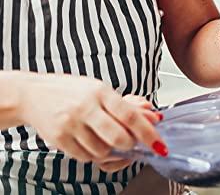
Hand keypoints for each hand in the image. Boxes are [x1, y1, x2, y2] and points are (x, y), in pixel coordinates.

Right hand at [20, 73, 167, 162]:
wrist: (33, 94)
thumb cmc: (71, 91)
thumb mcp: (100, 90)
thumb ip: (128, 104)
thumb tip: (154, 116)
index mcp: (100, 92)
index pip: (130, 115)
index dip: (147, 132)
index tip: (159, 144)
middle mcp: (86, 107)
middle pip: (118, 136)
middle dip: (131, 145)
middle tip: (134, 144)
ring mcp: (71, 124)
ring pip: (102, 150)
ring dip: (110, 150)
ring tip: (106, 138)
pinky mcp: (60, 139)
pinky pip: (85, 157)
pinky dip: (93, 154)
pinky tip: (91, 141)